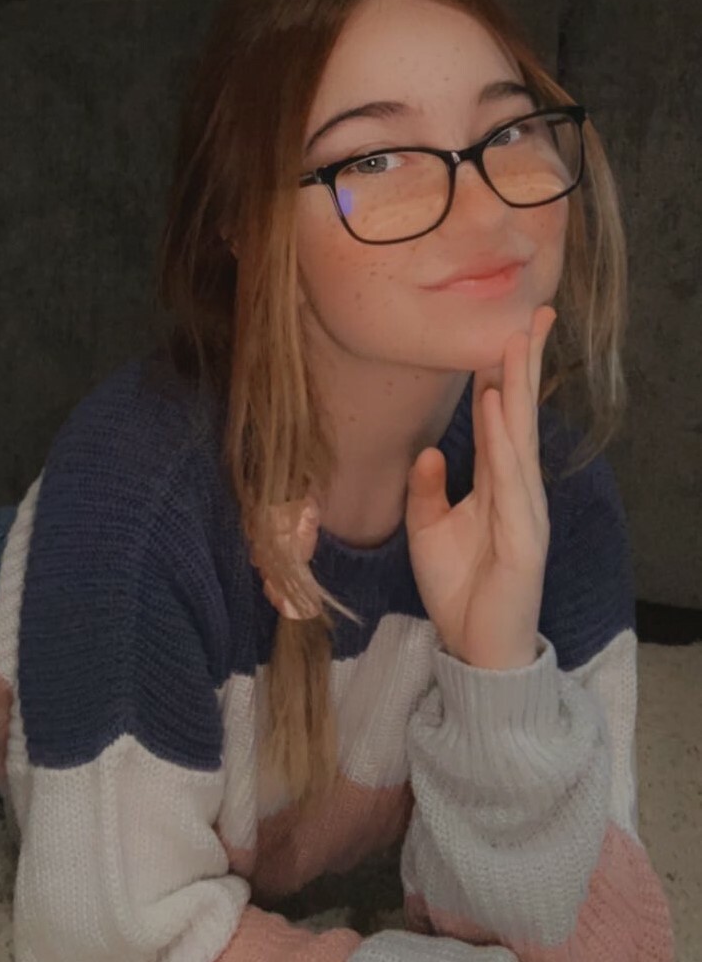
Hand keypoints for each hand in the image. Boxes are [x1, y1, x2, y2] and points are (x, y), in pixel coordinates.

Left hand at [404, 304, 557, 669]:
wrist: (475, 648)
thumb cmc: (459, 588)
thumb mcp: (428, 530)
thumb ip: (428, 489)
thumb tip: (429, 450)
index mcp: (496, 485)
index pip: (502, 421)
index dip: (504, 377)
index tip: (504, 331)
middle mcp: (516, 490)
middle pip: (521, 417)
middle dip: (526, 365)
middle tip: (534, 313)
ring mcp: (525, 511)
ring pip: (521, 438)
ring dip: (518, 388)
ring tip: (515, 341)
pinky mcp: (524, 538)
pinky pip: (511, 480)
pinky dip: (504, 441)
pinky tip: (500, 407)